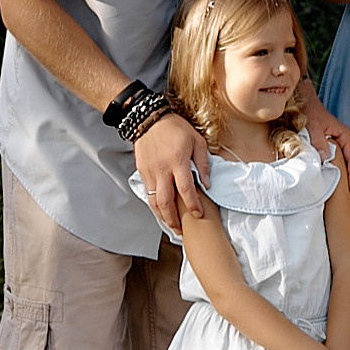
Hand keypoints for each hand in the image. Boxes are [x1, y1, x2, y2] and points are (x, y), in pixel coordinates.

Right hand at [134, 109, 210, 233]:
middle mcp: (162, 169)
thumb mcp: (197, 141)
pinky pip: (148, 194)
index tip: (198, 214)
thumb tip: (207, 184)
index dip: (193, 205)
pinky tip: (162, 211)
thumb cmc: (176, 128)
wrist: (149, 119)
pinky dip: (155, 205)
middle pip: (165, 201)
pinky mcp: (142, 172)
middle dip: (173, 219)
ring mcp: (149, 172)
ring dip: (162, 216)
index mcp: (177, 161)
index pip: (185, 189)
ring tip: (171, 225)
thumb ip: (203, 163)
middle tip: (181, 230)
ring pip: (153, 201)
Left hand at [299, 92, 349, 191]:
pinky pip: (336, 160)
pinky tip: (332, 180)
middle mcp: (345, 140)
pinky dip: (336, 169)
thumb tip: (325, 158)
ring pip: (344, 162)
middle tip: (349, 196)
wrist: (303, 102)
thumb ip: (319, 142)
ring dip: (344, 175)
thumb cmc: (310, 112)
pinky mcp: (331, 144)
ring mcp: (338, 142)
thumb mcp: (314, 127)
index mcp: (345, 136)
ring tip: (343, 192)